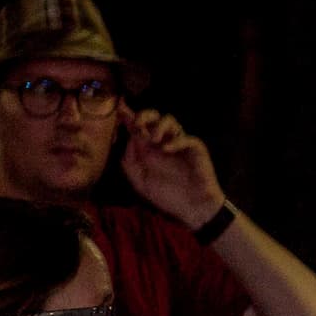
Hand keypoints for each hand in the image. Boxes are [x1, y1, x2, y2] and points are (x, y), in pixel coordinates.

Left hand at [120, 108, 228, 232]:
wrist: (192, 208)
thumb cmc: (168, 196)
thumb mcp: (140, 181)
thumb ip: (130, 161)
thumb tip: (128, 140)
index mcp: (148, 149)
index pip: (137, 128)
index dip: (127, 116)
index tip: (119, 107)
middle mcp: (162, 143)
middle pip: (153, 117)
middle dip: (144, 116)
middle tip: (137, 125)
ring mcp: (179, 144)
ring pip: (170, 120)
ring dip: (159, 126)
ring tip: (153, 140)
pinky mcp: (195, 149)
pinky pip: (186, 138)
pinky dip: (175, 141)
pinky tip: (166, 149)